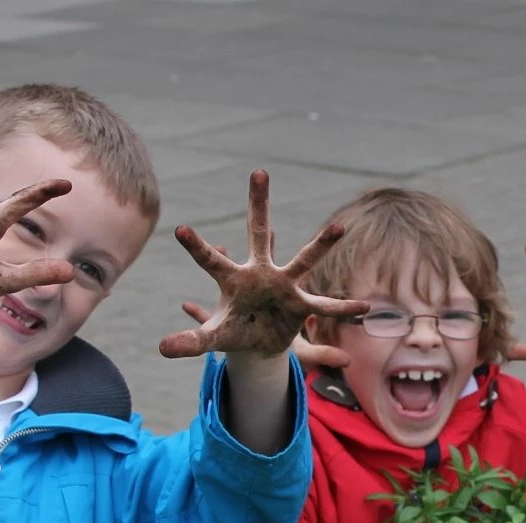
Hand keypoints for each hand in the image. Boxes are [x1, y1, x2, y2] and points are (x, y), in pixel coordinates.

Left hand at [158, 170, 366, 361]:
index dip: (196, 247)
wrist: (258, 340)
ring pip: (304, 260)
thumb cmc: (233, 332)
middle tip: (258, 172)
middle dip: (259, 204)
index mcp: (233, 280)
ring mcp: (284, 285)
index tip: (180, 229)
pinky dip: (343, 309)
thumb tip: (160, 349)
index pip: (211, 261)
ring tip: (340, 226)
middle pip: (258, 233)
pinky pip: (325, 306)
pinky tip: (364, 309)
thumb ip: (190, 340)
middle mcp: (260, 273)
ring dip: (322, 244)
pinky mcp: (301, 304)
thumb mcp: (211, 339)